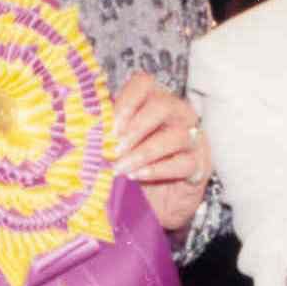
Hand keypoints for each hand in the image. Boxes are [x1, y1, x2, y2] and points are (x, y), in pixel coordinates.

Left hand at [112, 71, 210, 235]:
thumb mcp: (116, 144)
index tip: (110, 126)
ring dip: (143, 152)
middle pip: (163, 105)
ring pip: (176, 136)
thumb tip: (86, 130)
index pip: (144, 83)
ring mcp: (192, 138)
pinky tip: (138, 176)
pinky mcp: (200, 165)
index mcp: (154, 100)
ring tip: (121, 168)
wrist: (155, 202)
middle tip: (114, 149)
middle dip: (135, 128)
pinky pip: (184, 163)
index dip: (127, 101)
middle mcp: (178, 113)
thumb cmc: (133, 165)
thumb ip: (107, 131)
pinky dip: (158, 170)